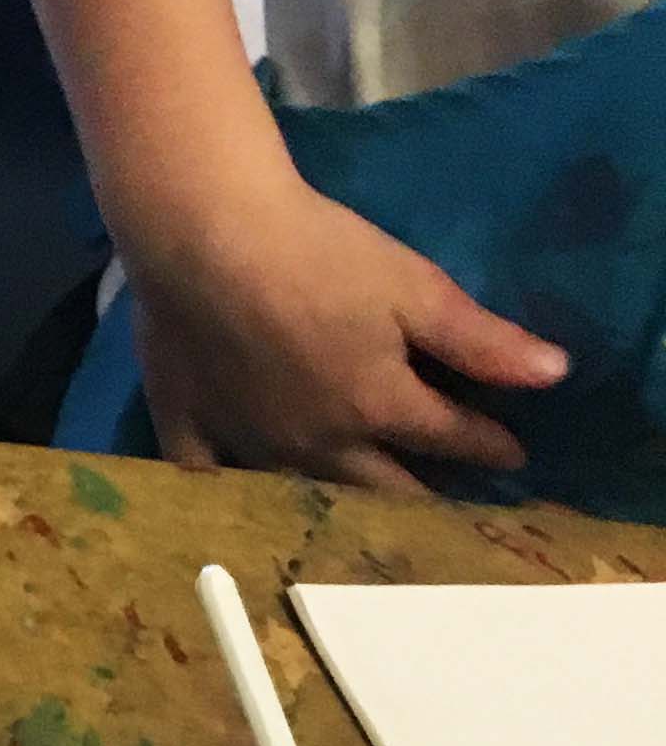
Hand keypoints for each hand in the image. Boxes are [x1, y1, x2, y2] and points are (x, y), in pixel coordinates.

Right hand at [128, 179, 568, 493]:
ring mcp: (249, 442)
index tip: (514, 454)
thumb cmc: (317, 254)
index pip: (451, 436)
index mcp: (379, 408)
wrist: (202, 233)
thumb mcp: (414, 288)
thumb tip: (556, 375)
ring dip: (338, 504)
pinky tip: (233, 505)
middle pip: (382, 487)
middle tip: (445, 503)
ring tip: (359, 512)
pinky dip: (225, 496)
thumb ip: (481, 340)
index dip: (489, 444)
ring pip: (302, 492)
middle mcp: (318, 445)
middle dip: (424, 497)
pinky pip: (206, 477)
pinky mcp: (188, 424)